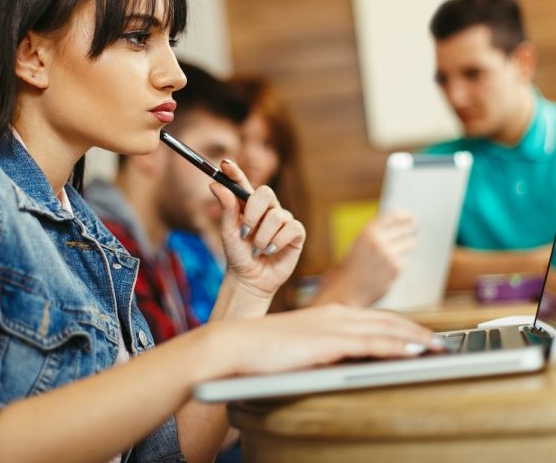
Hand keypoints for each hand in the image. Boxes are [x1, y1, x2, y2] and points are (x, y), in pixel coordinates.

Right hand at [202, 304, 440, 378]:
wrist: (237, 344)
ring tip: (436, 347)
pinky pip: (370, 343)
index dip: (401, 326)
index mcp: (330, 314)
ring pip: (384, 329)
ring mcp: (333, 325)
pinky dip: (395, 347)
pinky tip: (411, 353)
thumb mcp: (301, 346)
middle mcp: (336, 314)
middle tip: (440, 342)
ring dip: (413, 338)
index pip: (374, 318)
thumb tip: (342, 363)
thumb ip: (324, 350)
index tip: (420, 336)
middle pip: (386, 321)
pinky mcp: (328, 341)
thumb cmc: (264, 349)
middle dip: (415, 331)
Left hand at [210, 159, 304, 299]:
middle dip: (253, 212)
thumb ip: (226, 208)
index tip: (224, 164)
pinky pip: (290, 228)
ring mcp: (282, 220)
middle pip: (265, 192)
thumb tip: (215, 184)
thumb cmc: (238, 255)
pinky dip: (277, 242)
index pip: (242, 183)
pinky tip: (271, 251)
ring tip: (256, 250)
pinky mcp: (295, 233)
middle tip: (244, 231)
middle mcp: (267, 209)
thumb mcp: (228, 232)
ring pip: (276, 216)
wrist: (251, 280)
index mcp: (248, 205)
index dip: (235, 172)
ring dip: (262, 237)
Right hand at [313, 211, 415, 307]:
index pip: (393, 216)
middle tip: (411, 231)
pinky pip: (406, 261)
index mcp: (368, 232)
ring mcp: (389, 255)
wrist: (347, 289)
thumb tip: (398, 225)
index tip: (411, 217)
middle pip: (406, 228)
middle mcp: (379, 241)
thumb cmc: (351, 267)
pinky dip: (400, 263)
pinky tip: (388, 268)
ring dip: (407, 246)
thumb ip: (376, 234)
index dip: (405, 215)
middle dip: (409, 230)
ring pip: (410, 244)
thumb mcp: (359, 243)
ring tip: (395, 253)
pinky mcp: (396, 269)